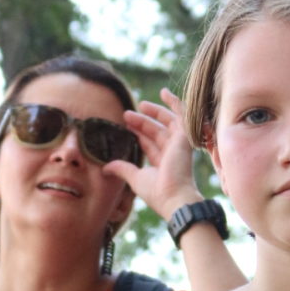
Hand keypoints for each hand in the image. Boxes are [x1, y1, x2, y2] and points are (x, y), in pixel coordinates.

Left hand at [103, 88, 201, 219]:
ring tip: (140, 104)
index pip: (149, 145)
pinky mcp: (184, 136)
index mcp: (162, 164)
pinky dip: (174, 103)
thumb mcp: (134, 178)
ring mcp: (179, 144)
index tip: (126, 126)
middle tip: (127, 115)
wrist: (174, 197)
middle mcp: (172, 153)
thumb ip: (122, 169)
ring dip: (154, 112)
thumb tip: (105, 168)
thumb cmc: (157, 193)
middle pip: (156, 132)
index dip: (138, 134)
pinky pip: (181, 115)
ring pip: (167, 123)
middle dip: (142, 123)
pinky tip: (164, 93)